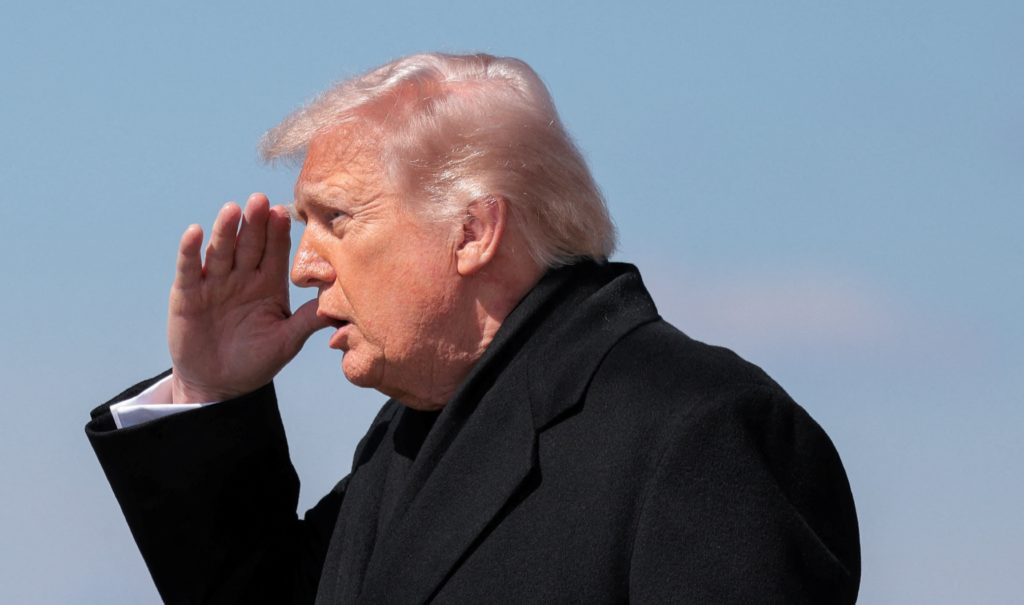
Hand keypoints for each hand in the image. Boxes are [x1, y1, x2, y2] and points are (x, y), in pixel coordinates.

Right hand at [168, 193, 329, 402]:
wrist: (219, 385)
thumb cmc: (256, 361)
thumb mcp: (286, 342)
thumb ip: (306, 321)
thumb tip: (337, 308)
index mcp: (268, 283)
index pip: (275, 252)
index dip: (278, 234)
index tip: (284, 214)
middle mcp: (242, 276)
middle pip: (249, 244)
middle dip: (255, 223)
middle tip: (261, 200)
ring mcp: (214, 282)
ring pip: (221, 250)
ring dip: (225, 230)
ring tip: (232, 210)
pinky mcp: (187, 293)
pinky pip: (189, 268)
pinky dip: (190, 251)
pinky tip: (195, 232)